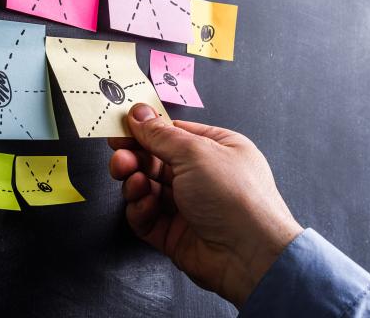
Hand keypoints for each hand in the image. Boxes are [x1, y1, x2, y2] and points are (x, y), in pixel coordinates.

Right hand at [108, 103, 302, 307]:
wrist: (249, 256)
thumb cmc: (237, 199)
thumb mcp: (196, 152)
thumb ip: (161, 135)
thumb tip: (140, 114)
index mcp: (216, 149)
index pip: (171, 134)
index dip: (144, 130)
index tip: (120, 128)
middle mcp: (203, 176)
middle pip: (155, 160)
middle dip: (134, 158)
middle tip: (120, 157)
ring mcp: (189, 206)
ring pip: (148, 188)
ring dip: (135, 183)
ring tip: (135, 183)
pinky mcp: (175, 234)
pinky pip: (147, 217)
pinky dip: (141, 210)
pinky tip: (146, 205)